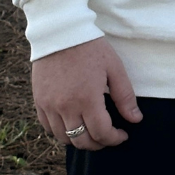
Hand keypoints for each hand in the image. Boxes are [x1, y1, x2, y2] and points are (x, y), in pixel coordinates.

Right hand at [32, 36, 142, 150]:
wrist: (60, 31)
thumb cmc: (90, 47)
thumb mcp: (113, 67)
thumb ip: (124, 96)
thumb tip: (135, 119)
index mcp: (87, 99)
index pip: (101, 133)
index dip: (115, 139)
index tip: (122, 135)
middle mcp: (66, 107)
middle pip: (82, 141)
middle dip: (99, 143)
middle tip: (108, 136)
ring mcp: (49, 105)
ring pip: (64, 139)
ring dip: (79, 140)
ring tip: (91, 131)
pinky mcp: (39, 101)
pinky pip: (48, 128)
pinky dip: (61, 132)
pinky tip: (72, 124)